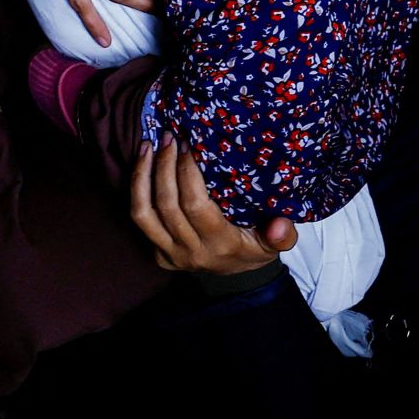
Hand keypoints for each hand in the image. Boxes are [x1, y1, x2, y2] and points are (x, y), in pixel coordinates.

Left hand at [131, 134, 298, 274]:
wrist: (236, 280)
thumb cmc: (253, 250)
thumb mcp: (274, 245)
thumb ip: (282, 236)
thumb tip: (281, 225)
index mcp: (220, 244)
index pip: (196, 206)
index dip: (188, 173)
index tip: (190, 145)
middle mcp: (191, 251)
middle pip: (167, 205)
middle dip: (165, 166)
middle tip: (169, 137)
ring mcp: (171, 254)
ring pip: (143, 213)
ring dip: (142, 175)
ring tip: (148, 146)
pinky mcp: (158, 253)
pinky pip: (139, 220)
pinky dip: (137, 189)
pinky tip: (142, 163)